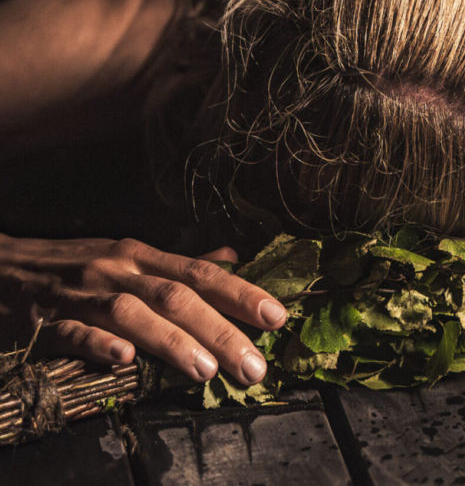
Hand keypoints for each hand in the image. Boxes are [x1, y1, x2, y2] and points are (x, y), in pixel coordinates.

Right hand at [0, 235, 286, 385]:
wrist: (2, 265)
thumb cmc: (76, 264)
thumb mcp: (130, 256)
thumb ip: (181, 265)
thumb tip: (231, 259)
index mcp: (142, 256)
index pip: (200, 274)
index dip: (240, 293)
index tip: (276, 316)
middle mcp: (118, 271)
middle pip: (176, 297)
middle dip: (219, 331)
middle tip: (252, 365)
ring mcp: (81, 295)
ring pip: (132, 314)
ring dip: (171, 341)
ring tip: (205, 370)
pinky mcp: (43, 322)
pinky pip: (72, 333)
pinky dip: (98, 344)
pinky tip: (124, 361)